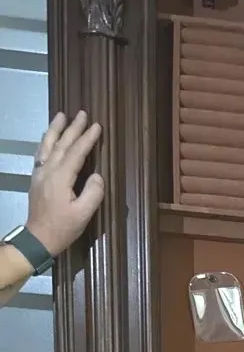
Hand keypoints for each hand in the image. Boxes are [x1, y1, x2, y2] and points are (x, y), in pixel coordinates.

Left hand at [26, 111, 103, 257]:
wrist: (39, 237)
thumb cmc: (63, 228)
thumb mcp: (83, 214)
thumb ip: (92, 193)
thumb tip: (97, 176)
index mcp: (61, 177)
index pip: (76, 153)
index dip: (87, 139)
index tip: (97, 126)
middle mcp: (48, 170)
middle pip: (61, 144)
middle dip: (73, 128)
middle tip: (82, 113)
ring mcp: (40, 173)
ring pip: (47, 145)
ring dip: (55, 129)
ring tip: (62, 115)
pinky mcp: (37, 178)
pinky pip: (41, 153)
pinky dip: (46, 141)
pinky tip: (48, 137)